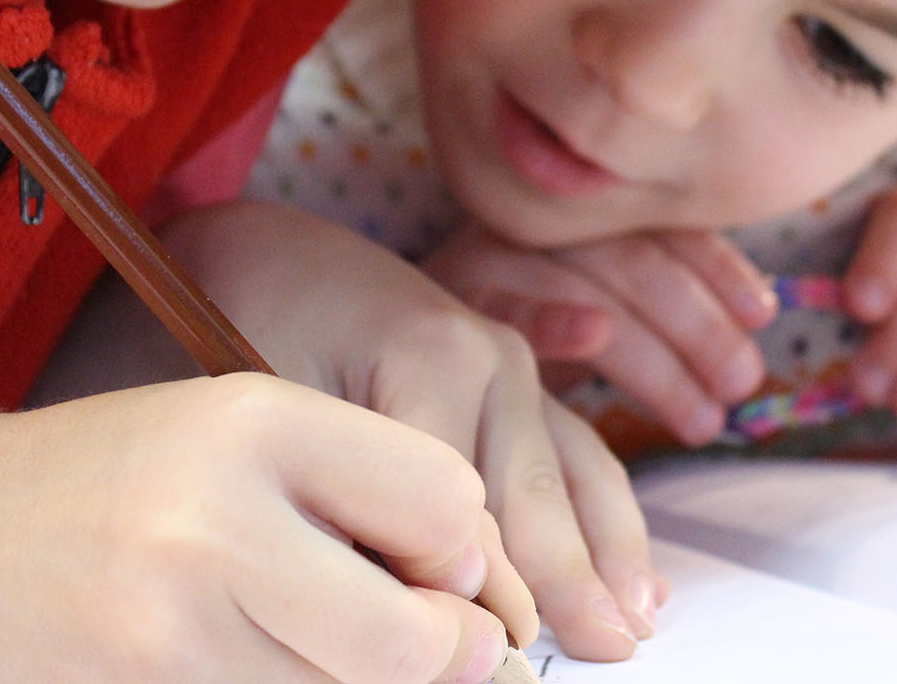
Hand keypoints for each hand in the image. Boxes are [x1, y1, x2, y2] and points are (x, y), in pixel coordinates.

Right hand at [0, 378, 526, 682]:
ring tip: (317, 632)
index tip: (435, 562)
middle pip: (411, 638)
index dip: (461, 548)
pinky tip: (262, 654)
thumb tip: (485, 595)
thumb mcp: (241, 430)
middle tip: (437, 643)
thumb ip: (362, 485)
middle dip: (445, 652)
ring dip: (363, 680)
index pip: (444, 499)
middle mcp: (218, 518)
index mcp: (258, 419)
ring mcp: (174, 622)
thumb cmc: (125, 477)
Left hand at [162, 201, 664, 660]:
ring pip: (576, 479)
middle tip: (605, 655)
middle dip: (567, 584)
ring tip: (636, 628)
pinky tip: (640, 580)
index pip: (461, 503)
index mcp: (437, 357)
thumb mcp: (275, 400)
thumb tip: (390, 592)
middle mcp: (495, 359)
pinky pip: (580, 459)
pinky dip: (609, 523)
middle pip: (534, 496)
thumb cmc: (256, 322)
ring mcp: (516, 369)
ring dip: (609, 560)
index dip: (474, 590)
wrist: (271, 252)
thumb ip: (339, 488)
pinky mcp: (519, 384)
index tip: (490, 655)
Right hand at [423, 222, 777, 446]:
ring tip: (703, 417)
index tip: (762, 315)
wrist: (362, 318)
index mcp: (573, 211)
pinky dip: (554, 315)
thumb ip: (652, 306)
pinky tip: (594, 336)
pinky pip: (507, 305)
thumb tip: (755, 321)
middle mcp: (534, 223)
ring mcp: (490, 256)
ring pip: (590, 286)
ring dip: (655, 353)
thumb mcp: (584, 307)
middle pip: (633, 259)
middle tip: (740, 385)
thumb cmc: (505, 327)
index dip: (717, 265)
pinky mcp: (446, 300)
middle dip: (698, 324)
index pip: (659, 225)